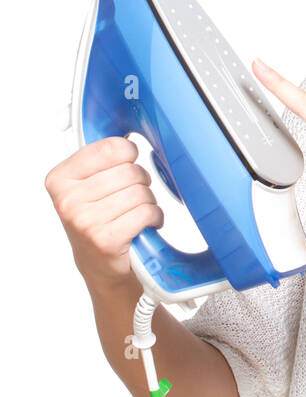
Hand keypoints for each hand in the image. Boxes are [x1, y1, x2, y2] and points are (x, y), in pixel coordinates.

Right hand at [45, 137, 163, 289]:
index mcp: (60, 179)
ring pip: (141, 192)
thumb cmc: (97, 221)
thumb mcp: (86, 186)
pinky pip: (146, 212)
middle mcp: (67, 200)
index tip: (127, 161)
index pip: (109, 148)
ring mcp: (85, 221)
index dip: (128, 153)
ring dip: (148, 202)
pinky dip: (154, 217)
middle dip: (140, 182)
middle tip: (132, 196)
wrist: (99, 266)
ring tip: (136, 212)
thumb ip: (99, 159)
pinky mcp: (105, 239)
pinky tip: (145, 224)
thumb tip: (126, 130)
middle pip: (130, 171)